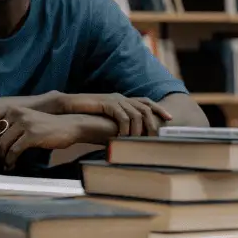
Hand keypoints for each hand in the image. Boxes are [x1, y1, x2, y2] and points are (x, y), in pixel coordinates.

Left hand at [0, 106, 90, 170]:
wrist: (70, 126)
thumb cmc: (47, 127)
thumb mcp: (27, 120)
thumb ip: (11, 125)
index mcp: (12, 109)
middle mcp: (15, 113)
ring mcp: (23, 123)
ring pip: (2, 144)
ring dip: (1, 159)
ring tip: (3, 167)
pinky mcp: (31, 134)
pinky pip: (14, 150)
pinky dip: (10, 161)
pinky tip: (11, 166)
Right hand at [48, 92, 171, 136]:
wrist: (68, 107)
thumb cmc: (85, 116)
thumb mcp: (105, 120)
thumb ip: (117, 125)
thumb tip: (128, 139)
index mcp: (122, 99)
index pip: (145, 102)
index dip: (159, 108)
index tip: (170, 118)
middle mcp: (120, 97)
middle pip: (145, 106)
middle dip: (154, 121)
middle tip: (157, 136)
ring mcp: (114, 99)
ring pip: (136, 113)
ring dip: (140, 128)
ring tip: (140, 140)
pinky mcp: (106, 103)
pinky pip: (122, 116)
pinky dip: (126, 127)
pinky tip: (124, 137)